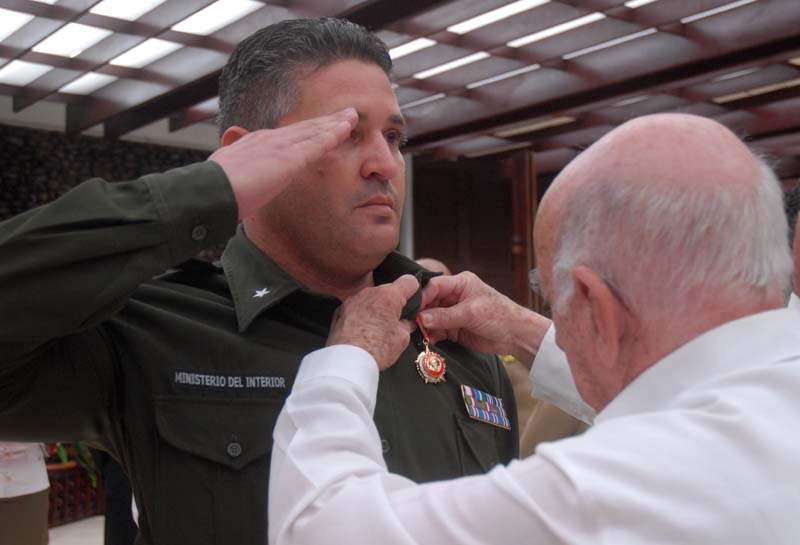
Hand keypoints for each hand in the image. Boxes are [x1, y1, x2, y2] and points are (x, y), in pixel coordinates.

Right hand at [209, 108, 357, 218]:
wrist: (209, 190)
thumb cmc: (214, 189)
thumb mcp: (226, 174)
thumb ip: (238, 172)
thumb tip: (237, 177)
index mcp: (255, 143)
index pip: (289, 134)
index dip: (308, 129)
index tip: (322, 125)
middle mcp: (269, 139)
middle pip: (305, 128)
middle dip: (326, 121)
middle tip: (346, 114)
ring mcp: (279, 147)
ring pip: (314, 131)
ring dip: (334, 124)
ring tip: (352, 117)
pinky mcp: (287, 158)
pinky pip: (316, 144)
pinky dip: (331, 135)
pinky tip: (345, 129)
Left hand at [327, 275, 419, 369]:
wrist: (347, 361)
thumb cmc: (376, 349)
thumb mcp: (402, 338)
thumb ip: (407, 324)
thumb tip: (407, 322)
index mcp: (388, 296)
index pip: (409, 281)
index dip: (414, 292)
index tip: (412, 304)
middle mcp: (369, 292)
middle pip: (389, 290)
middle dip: (394, 302)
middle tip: (395, 322)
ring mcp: (353, 300)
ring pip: (372, 298)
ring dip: (377, 308)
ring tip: (377, 329)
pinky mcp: (341, 310)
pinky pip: (358, 307)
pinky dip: (362, 315)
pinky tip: (363, 331)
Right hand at [419, 272, 550, 367]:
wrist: (515, 336)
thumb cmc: (499, 316)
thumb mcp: (471, 313)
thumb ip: (446, 316)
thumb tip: (422, 318)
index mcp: (460, 284)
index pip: (434, 286)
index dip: (422, 296)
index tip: (412, 308)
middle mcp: (454, 296)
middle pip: (429, 302)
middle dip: (420, 314)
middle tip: (410, 324)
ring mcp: (453, 313)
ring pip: (431, 318)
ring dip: (425, 327)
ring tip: (418, 335)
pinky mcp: (454, 329)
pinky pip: (437, 331)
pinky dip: (432, 336)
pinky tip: (427, 341)